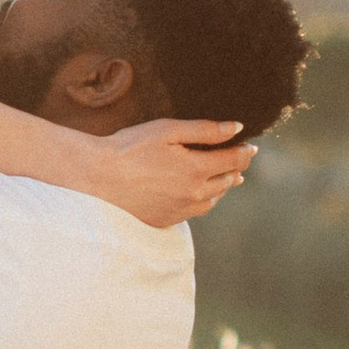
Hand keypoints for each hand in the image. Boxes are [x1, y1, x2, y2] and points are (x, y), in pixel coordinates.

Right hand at [88, 118, 252, 229]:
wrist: (97, 178)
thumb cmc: (129, 148)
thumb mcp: (168, 130)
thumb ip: (205, 130)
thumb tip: (236, 127)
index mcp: (197, 170)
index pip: (234, 161)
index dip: (245, 152)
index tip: (251, 147)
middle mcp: (193, 195)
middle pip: (227, 182)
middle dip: (236, 169)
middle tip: (241, 159)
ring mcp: (180, 211)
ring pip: (213, 200)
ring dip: (222, 187)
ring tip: (226, 179)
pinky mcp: (166, 220)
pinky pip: (194, 212)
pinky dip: (202, 201)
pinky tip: (198, 194)